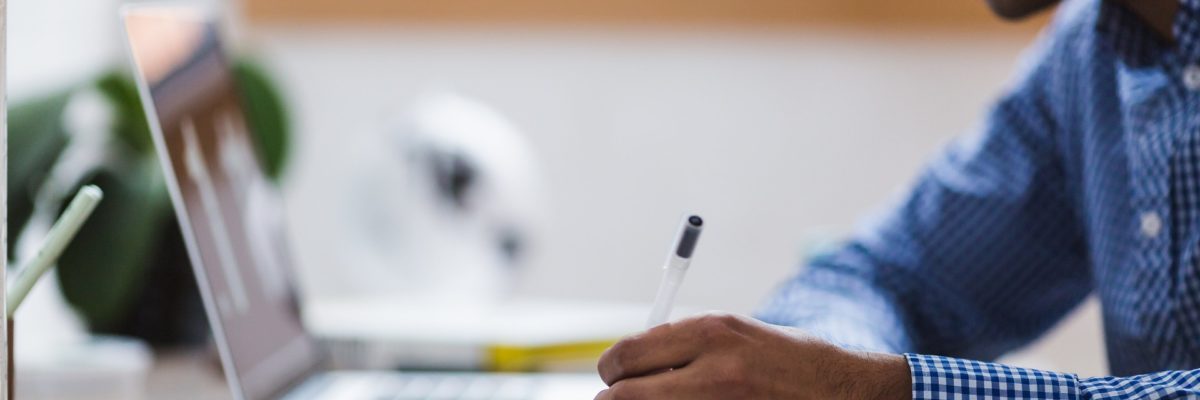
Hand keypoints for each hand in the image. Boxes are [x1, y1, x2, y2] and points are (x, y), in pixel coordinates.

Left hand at [595, 313, 910, 399]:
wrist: (846, 391)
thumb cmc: (790, 361)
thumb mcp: (738, 334)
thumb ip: (686, 343)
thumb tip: (633, 360)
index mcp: (712, 331)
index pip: (628, 355)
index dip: (612, 369)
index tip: (614, 375)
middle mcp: (713, 369)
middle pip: (624, 395)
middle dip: (616, 399)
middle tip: (619, 399)